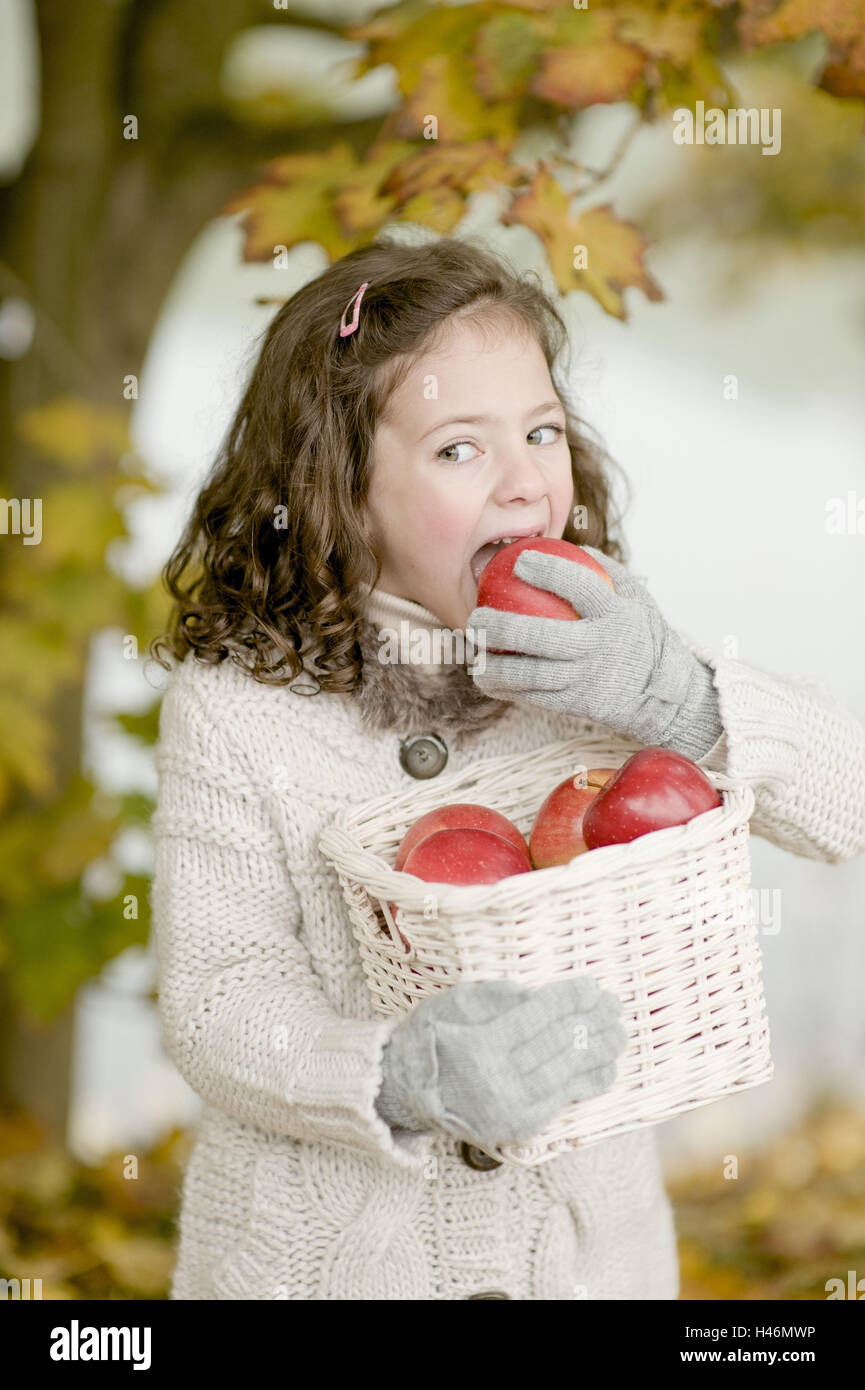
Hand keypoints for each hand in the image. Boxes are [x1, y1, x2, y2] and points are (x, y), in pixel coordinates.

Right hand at [375, 975, 628, 1150]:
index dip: (569, 999)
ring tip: (619, 1032)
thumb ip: (493, 997)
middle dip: (591, 1021)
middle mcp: (498, 1081)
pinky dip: (589, 1083)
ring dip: (598, 1052)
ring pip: (567, 1074)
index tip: (592, 985)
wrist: (409, 1093)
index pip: (537, 1017)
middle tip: (614, 1005)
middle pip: (558, 1045)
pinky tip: (608, 1066)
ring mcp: (512, 1107)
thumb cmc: (430, 1039)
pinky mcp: (521, 1125)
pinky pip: (563, 1100)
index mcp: (479, 1046)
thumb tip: (535, 994)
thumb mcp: (450, 1004)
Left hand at [467, 544, 723, 761]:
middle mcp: (600, 647)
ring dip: (493, 664)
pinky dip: (505, 687)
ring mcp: (586, 679)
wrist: (665, 695)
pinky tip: (486, 676)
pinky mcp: (576, 704)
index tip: (519, 561)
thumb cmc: (643, 637)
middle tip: (477, 617)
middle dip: (501, 626)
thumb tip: (566, 545)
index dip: (547, 571)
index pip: (578, 586)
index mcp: (616, 614)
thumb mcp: (638, 599)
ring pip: (529, 674)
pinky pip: (532, 696)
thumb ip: (606, 571)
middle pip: (541, 637)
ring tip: (473, 651)